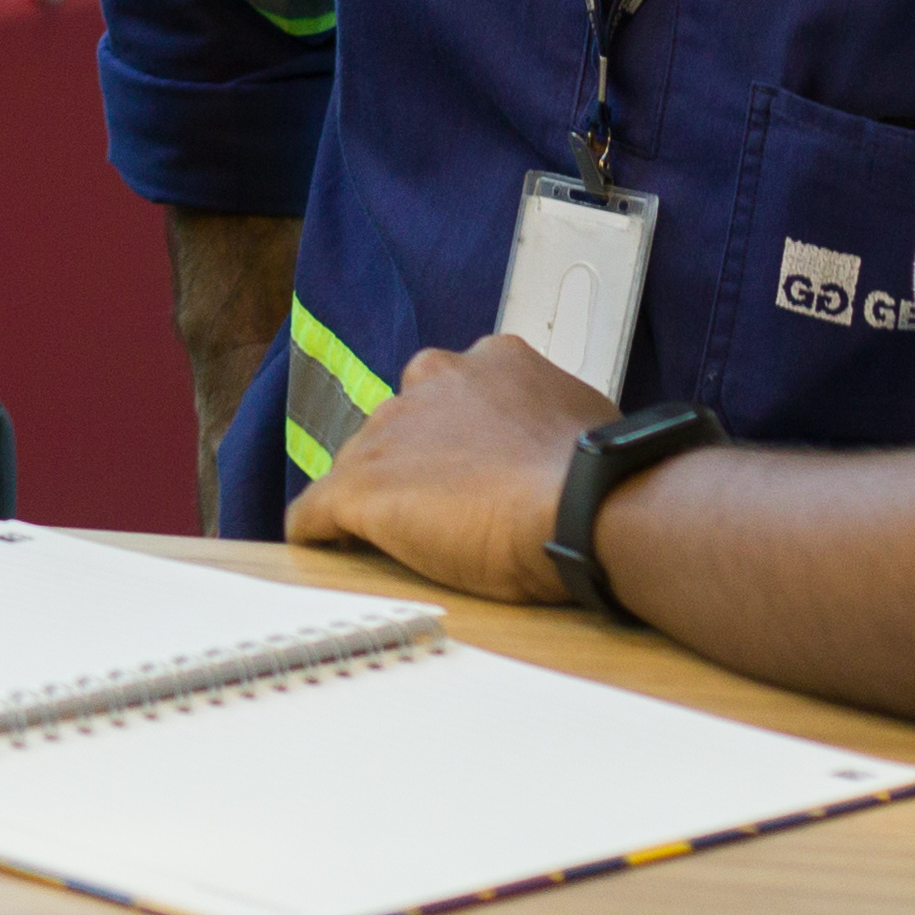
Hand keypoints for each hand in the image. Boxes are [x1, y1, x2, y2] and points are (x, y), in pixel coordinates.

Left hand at [277, 331, 612, 604]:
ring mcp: (389, 431)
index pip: (450, 395)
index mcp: (487, 362)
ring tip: (403, 542)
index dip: (458, 439)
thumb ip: (545, 419)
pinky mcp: (359, 485)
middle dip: (416, 464)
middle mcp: (430, 379)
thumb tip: (553, 445)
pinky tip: (325, 551)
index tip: (474, 471)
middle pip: (400, 425)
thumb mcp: (580, 420)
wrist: (584, 507)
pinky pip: (314, 512)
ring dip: (377, 499)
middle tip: (448, 510)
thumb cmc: (599, 476)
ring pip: (360, 465)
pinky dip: (319, 532)